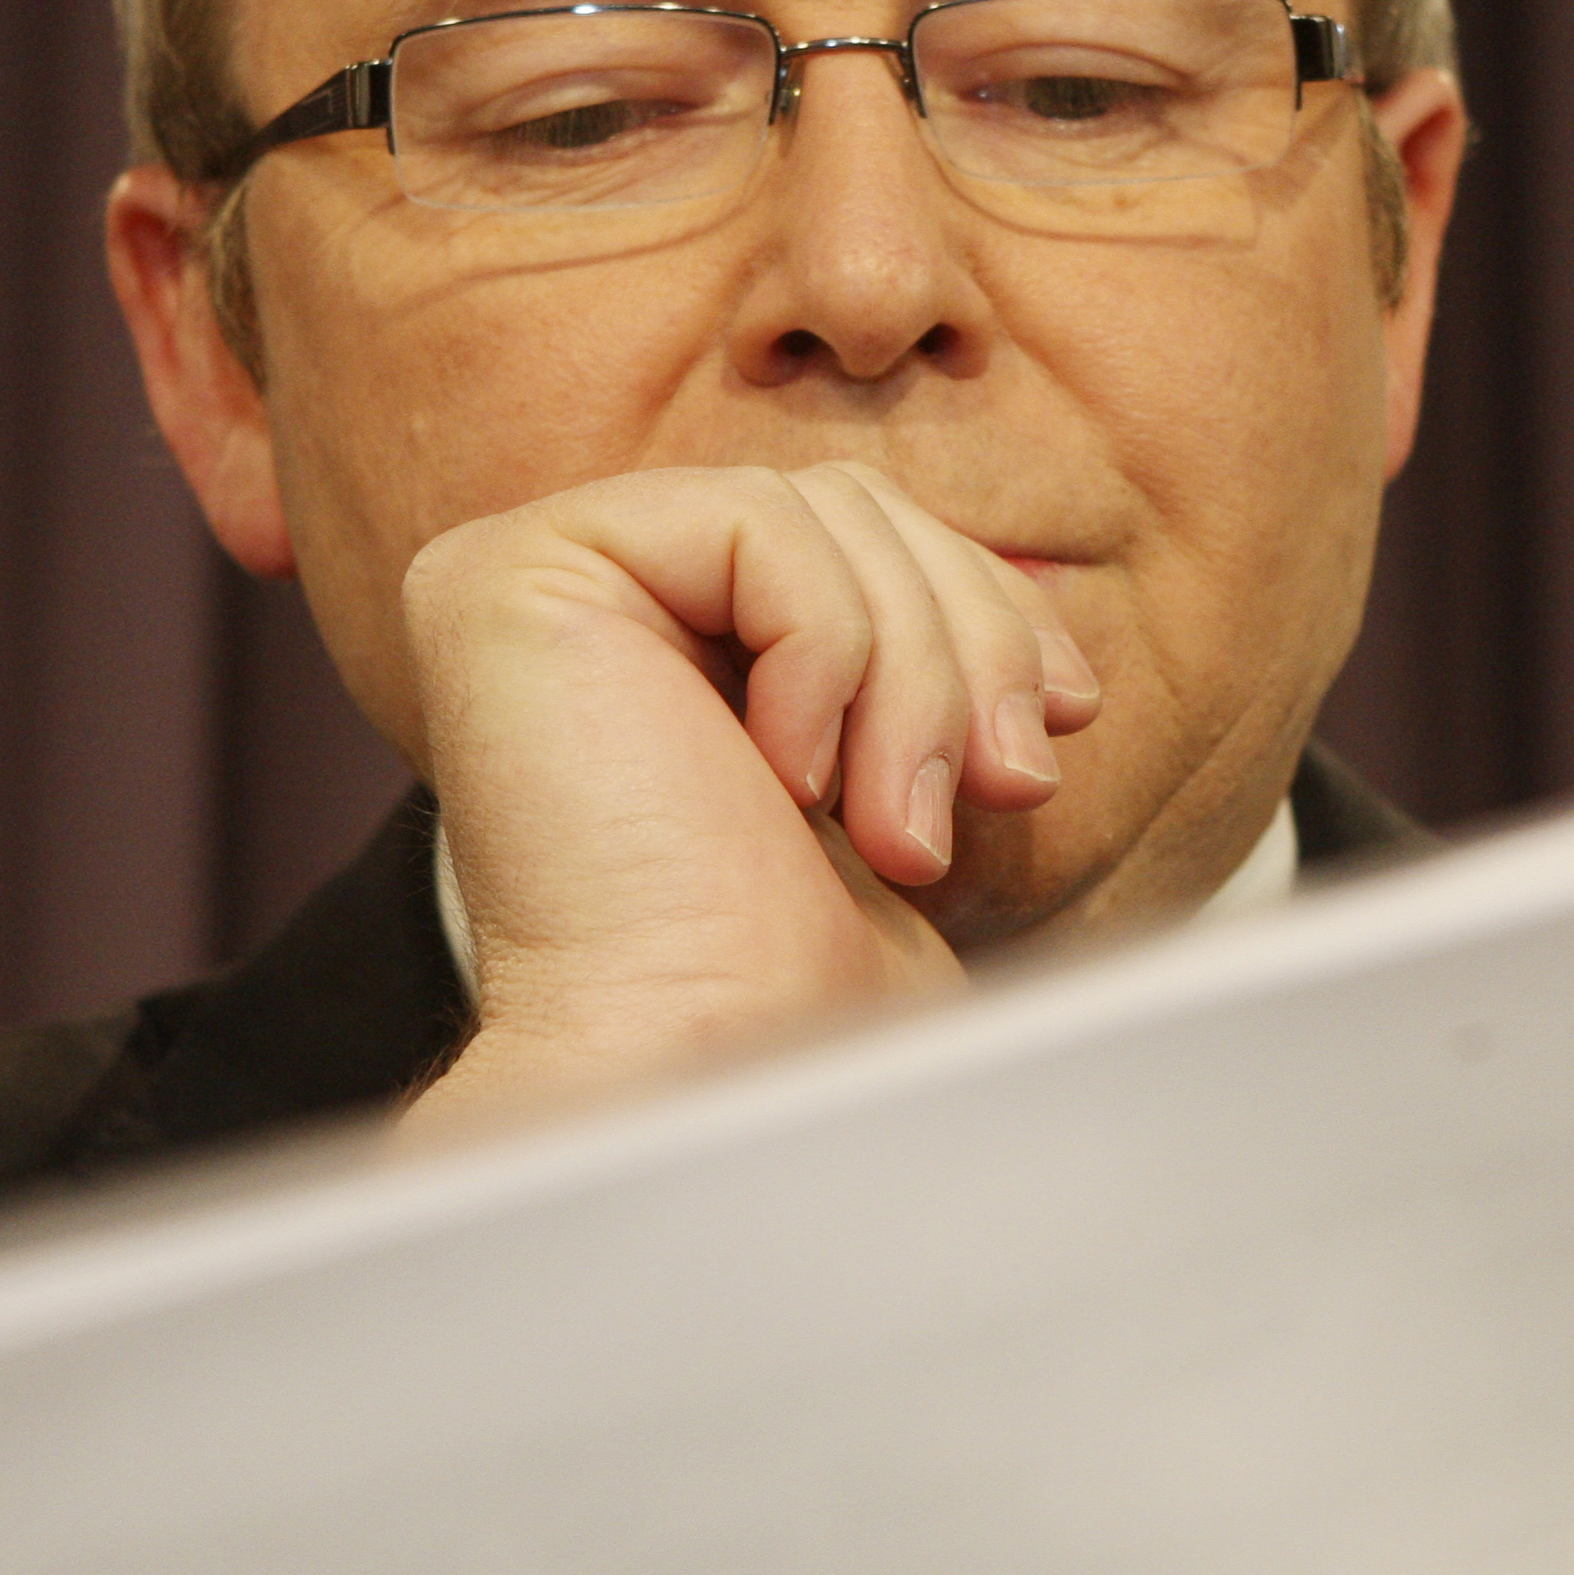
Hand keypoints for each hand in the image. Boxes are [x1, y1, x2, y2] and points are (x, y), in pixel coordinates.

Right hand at [395, 461, 1100, 1128]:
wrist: (709, 1066)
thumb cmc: (791, 981)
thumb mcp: (893, 773)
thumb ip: (919, 661)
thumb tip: (1028, 612)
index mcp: (656, 629)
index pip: (855, 535)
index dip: (985, 606)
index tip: (1066, 716)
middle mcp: (579, 592)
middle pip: (844, 508)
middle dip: (967, 643)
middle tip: (1007, 786)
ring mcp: (527, 575)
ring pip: (814, 512)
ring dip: (915, 676)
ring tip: (906, 830)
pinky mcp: (508, 575)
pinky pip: (750, 526)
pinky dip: (827, 653)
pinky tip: (789, 785)